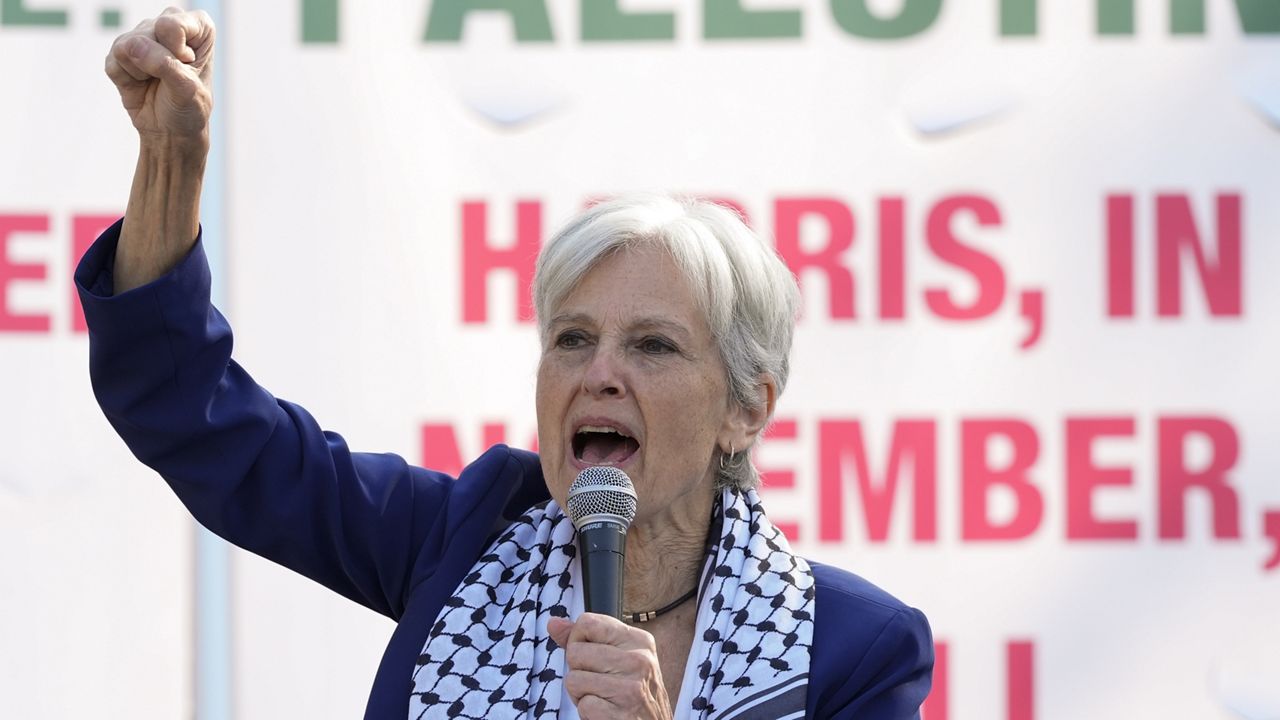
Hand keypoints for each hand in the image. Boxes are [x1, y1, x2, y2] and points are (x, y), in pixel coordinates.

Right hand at [105, 6, 214, 144]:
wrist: (171, 132)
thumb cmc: (189, 108)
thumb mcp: (188, 90)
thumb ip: (164, 64)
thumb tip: (133, 46)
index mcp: (198, 27)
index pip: (172, 24)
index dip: (176, 50)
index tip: (188, 66)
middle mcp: (168, 24)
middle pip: (148, 32)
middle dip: (158, 63)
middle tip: (170, 79)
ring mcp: (142, 35)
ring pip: (127, 45)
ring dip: (141, 73)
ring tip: (155, 82)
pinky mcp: (121, 51)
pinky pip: (113, 61)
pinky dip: (126, 80)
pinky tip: (139, 84)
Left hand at [548, 614, 672, 719]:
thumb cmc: (631, 692)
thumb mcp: (617, 658)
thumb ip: (584, 639)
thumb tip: (553, 622)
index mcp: (639, 641)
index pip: (587, 622)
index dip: (578, 641)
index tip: (593, 657)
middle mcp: (639, 660)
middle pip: (575, 652)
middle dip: (578, 671)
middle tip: (599, 683)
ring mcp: (632, 688)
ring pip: (574, 679)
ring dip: (581, 693)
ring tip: (602, 697)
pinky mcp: (622, 714)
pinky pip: (584, 705)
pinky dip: (588, 712)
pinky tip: (606, 712)